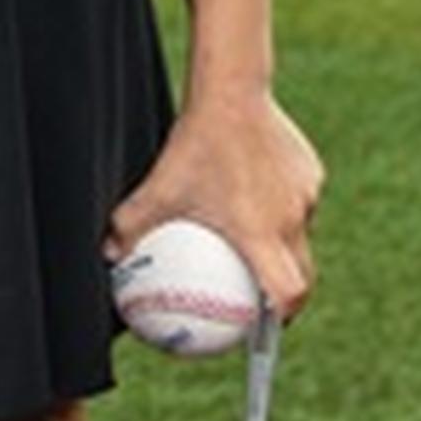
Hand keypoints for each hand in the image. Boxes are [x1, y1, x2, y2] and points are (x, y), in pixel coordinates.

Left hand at [107, 93, 323, 323]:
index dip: (284, 317)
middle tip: (269, 302)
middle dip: (290, 293)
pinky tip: (261, 195)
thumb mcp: (156, 191)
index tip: (270, 327)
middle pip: (303, 272)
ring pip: (300, 232)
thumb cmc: (193, 146)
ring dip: (283, 243)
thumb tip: (109, 256)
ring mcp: (305, 195)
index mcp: (261, 234)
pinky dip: (284, 205)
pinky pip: (299, 198)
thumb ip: (130, 228)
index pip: (288, 292)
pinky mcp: (311, 171)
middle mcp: (291, 219)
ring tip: (263, 246)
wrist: (233, 92)